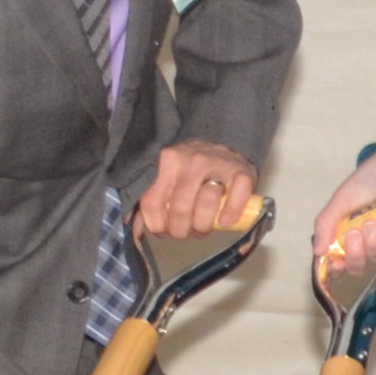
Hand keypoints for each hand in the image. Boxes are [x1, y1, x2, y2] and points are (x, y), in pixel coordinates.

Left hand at [135, 140, 259, 241]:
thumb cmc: (189, 168)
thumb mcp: (164, 176)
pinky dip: (232, 213)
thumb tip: (134, 228)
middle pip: (181, 210)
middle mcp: (190, 160)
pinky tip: (225, 221)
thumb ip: (149, 198)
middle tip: (186, 231)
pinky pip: (237, 195)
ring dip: (203, 226)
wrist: (222, 143)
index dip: (158, 225)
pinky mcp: (241, 170)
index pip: (153, 203)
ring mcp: (217, 163)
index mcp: (166, 162)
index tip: (165, 230)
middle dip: (182, 230)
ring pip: (208, 204)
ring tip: (202, 227)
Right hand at [311, 150, 375, 281]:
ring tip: (372, 222)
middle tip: (354, 232)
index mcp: (339, 234)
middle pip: (355, 266)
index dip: (334, 269)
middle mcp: (358, 242)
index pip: (334, 263)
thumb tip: (317, 253)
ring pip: (373, 258)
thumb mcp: (340, 201)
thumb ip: (325, 225)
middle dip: (354, 254)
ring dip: (371, 242)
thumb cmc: (363, 183)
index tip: (336, 264)